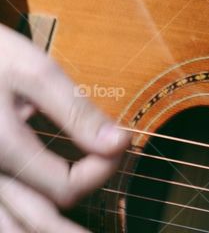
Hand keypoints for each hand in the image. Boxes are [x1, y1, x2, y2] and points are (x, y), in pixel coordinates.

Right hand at [0, 24, 130, 231]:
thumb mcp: (33, 72)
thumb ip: (76, 111)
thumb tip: (118, 142)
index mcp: (0, 148)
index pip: (65, 187)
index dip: (101, 172)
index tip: (118, 146)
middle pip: (33, 221)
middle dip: (69, 232)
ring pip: (4, 228)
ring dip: (38, 232)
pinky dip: (12, 223)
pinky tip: (30, 223)